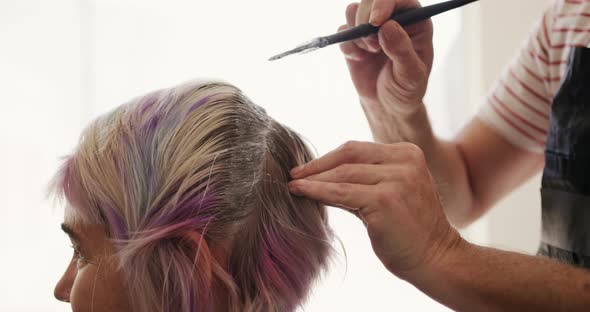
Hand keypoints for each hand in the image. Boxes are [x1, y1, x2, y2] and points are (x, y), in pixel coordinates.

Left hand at [289, 141, 461, 277]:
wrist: (437, 258)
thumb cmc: (410, 229)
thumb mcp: (392, 192)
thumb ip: (363, 179)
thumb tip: (320, 176)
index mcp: (407, 154)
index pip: (358, 149)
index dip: (328, 157)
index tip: (307, 167)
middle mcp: (404, 161)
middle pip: (348, 155)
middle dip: (317, 165)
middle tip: (294, 174)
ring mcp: (396, 179)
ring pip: (342, 174)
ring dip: (313, 180)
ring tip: (293, 185)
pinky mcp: (384, 200)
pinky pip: (340, 193)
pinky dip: (316, 191)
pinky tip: (300, 192)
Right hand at [340, 0, 432, 116]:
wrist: (387, 105)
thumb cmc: (406, 89)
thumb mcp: (411, 75)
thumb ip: (402, 51)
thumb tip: (387, 26)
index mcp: (415, 21)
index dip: (384, 3)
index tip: (376, 22)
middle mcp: (393, 19)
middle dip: (366, 19)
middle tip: (372, 45)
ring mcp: (372, 28)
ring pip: (353, 10)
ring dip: (357, 32)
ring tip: (370, 52)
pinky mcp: (355, 39)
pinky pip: (342, 31)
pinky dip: (348, 46)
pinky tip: (359, 59)